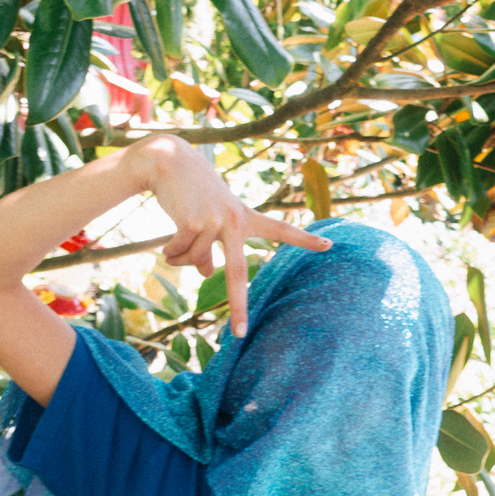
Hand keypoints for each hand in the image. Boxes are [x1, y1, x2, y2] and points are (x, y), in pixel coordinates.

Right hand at [128, 135, 331, 336]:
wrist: (168, 162)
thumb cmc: (191, 193)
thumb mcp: (208, 221)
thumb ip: (213, 249)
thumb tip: (209, 274)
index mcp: (245, 218)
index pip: (280, 230)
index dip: (304, 240)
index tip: (329, 245)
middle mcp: (235, 220)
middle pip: (238, 272)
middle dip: (238, 306)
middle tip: (239, 333)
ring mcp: (216, 221)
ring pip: (195, 261)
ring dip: (178, 257)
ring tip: (174, 241)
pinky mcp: (194, 222)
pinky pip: (179, 253)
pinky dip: (169, 252)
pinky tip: (165, 240)